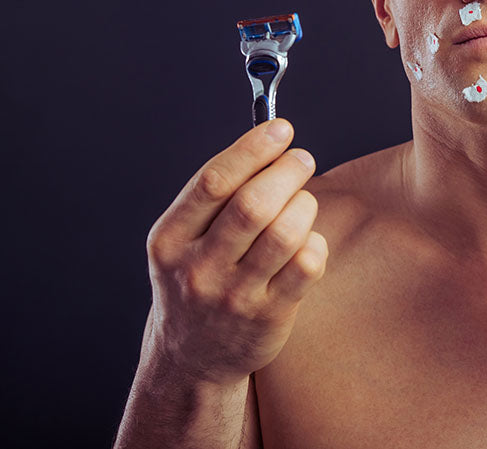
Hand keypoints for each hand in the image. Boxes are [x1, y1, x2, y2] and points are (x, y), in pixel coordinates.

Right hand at [144, 119, 327, 384]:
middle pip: (253, 205)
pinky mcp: (268, 317)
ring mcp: (233, 296)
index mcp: (171, 238)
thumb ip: (216, 194)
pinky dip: (315, 242)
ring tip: (303, 201)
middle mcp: (198, 268)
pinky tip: (307, 241)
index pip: (214, 182)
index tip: (281, 129)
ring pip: (285, 233)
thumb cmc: (196, 278)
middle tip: (301, 159)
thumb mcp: (183, 238)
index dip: (253, 149)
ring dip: (304, 204)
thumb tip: (268, 139)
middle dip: (287, 171)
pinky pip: (307, 265)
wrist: (190, 356)